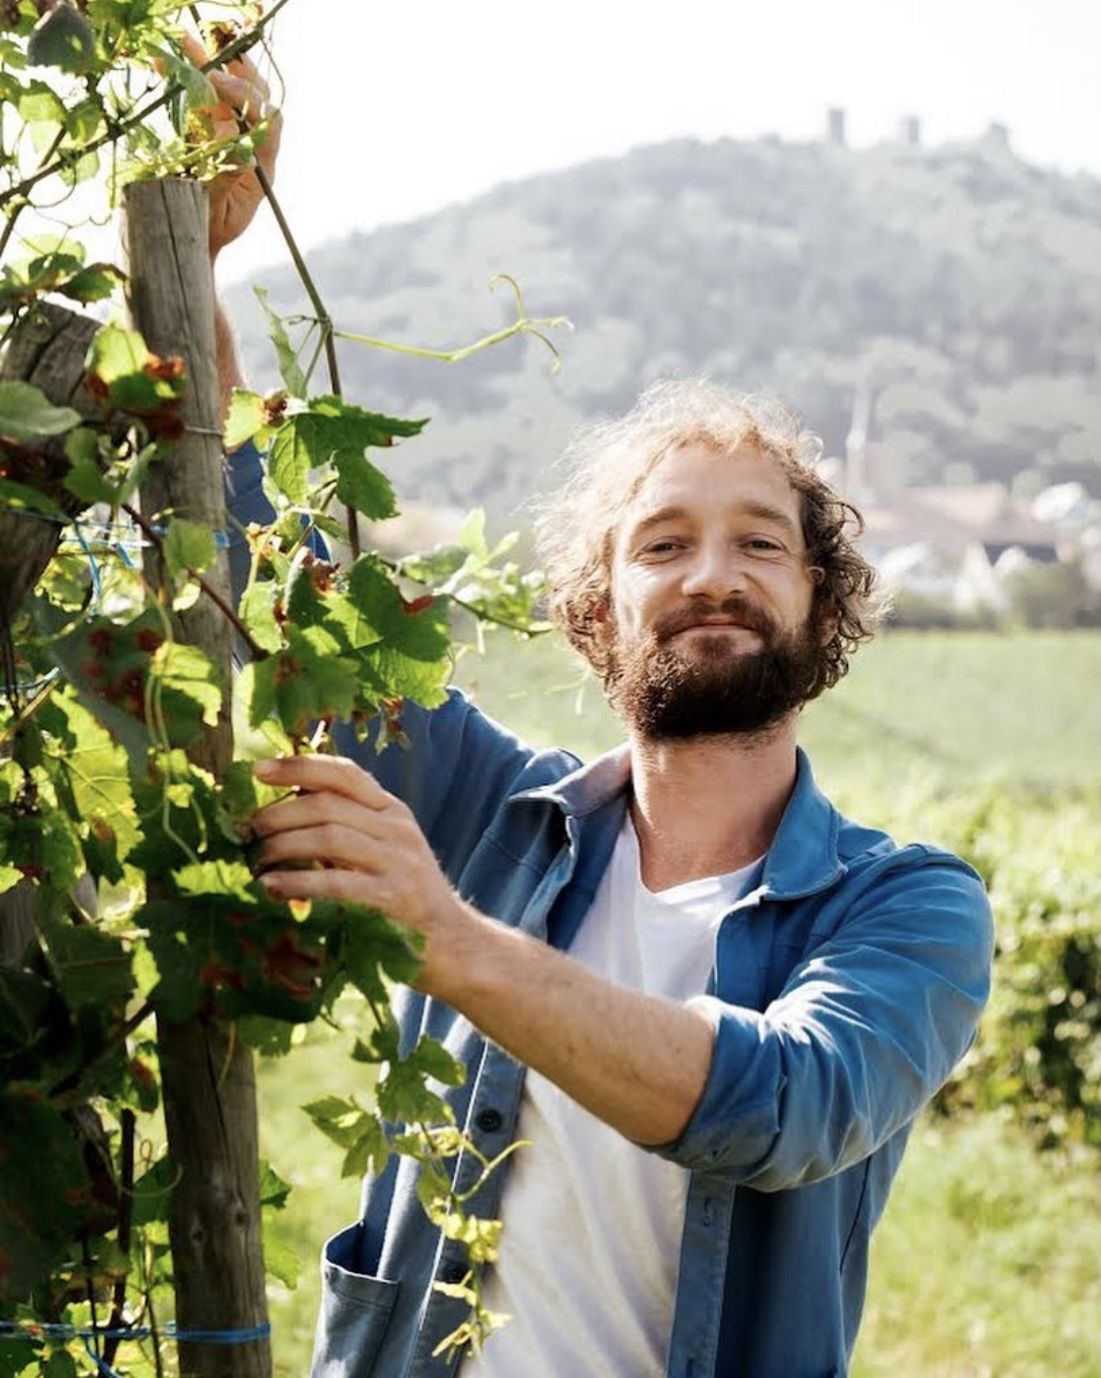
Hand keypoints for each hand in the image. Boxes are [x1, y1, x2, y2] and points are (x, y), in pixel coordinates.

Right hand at [181, 33, 281, 260]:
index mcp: (261, 172)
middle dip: (233, 71)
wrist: (185, 253)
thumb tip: (235, 141)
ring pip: (230, 98)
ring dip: (209, 67)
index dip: (246, 98)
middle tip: (201, 51)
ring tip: (184, 43)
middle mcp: (252, 153)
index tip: (216, 84)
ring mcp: (230, 145)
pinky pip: (203, 105)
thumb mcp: (213, 213)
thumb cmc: (202, 239)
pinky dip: (187, 82)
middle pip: (256, 101)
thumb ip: (224, 177)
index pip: (268, 124)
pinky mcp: (206, 141)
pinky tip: (165, 63)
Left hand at [250, 755, 470, 993]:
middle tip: (249, 832)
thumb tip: (285, 807)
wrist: (453, 943)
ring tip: (257, 859)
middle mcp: (397, 829)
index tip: (258, 769)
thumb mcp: (383, 850)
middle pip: (327, 804)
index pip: (344, 773)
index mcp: (392, 811)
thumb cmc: (404, 897)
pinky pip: (337, 883)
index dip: (299, 766)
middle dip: (279, 814)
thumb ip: (346, 827)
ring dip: (283, 846)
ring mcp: (398, 863)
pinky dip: (298, 882)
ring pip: (329, 837)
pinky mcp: (392, 899)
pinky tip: (272, 888)